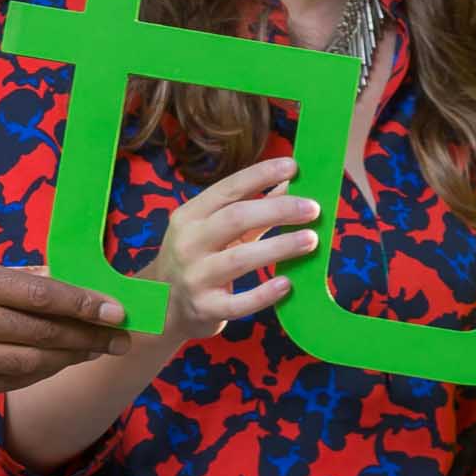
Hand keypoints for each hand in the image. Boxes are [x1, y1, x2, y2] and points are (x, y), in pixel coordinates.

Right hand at [0, 261, 132, 407]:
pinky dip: (35, 375)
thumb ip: (8, 278)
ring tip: (93, 351)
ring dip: (67, 359)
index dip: (82, 304)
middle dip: (86, 336)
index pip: (37, 293)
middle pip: (39, 333)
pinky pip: (6, 385)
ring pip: (28, 364)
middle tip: (119, 338)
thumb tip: (63, 279)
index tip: (115, 310)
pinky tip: (54, 367)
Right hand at [147, 156, 320, 346]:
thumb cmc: (198, 260)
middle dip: (278, 210)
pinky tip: (287, 284)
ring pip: (240, 259)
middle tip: (313, 208)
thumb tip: (290, 183)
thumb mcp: (215, 230)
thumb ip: (251, 208)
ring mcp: (194, 277)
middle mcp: (188, 243)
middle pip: (235, 218)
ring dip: (279, 247)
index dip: (261, 175)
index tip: (293, 166)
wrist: (163, 308)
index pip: (228, 189)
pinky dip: (264, 294)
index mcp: (190, 216)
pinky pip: (239, 303)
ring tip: (311, 239)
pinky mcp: (205, 308)